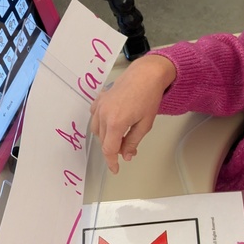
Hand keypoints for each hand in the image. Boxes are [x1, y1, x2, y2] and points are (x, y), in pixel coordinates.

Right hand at [90, 54, 176, 173]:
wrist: (146, 74)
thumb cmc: (148, 95)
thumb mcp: (145, 124)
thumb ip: (133, 142)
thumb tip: (126, 155)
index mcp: (116, 122)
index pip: (109, 149)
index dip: (111, 162)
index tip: (115, 169)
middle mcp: (104, 114)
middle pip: (103, 141)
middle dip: (114, 148)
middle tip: (128, 148)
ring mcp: (100, 105)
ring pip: (97, 130)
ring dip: (106, 137)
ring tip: (121, 135)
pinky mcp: (100, 99)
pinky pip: (94, 117)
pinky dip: (100, 124)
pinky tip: (111, 123)